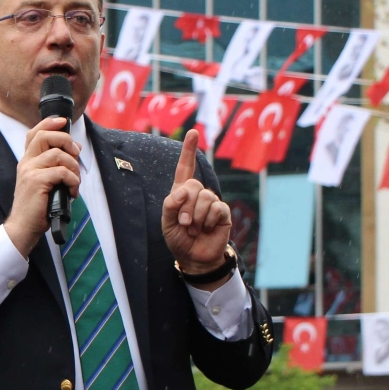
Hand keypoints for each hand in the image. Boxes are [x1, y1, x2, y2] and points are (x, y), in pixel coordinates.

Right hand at [4, 116, 80, 255]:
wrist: (23, 227)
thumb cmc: (37, 207)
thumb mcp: (44, 182)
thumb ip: (53, 166)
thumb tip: (74, 150)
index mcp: (27, 161)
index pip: (34, 133)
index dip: (49, 123)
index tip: (63, 122)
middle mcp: (26, 163)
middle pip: (45, 137)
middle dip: (66, 141)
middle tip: (76, 154)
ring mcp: (30, 171)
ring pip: (57, 155)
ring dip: (73, 167)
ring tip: (74, 182)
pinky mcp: (36, 181)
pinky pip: (61, 172)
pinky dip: (72, 181)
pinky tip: (71, 191)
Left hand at [162, 129, 232, 284]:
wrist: (194, 257)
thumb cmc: (178, 239)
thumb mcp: (166, 223)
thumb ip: (170, 204)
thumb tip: (183, 191)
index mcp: (181, 192)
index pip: (185, 168)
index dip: (189, 151)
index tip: (193, 133)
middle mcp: (198, 194)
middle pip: (193, 184)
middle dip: (185, 206)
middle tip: (184, 223)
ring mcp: (211, 202)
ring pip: (205, 196)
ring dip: (196, 216)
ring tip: (193, 229)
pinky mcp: (222, 212)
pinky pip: (216, 208)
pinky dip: (208, 220)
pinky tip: (206, 229)